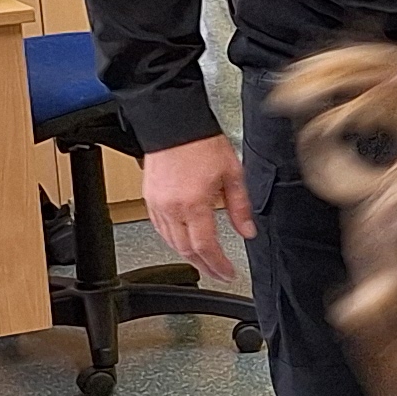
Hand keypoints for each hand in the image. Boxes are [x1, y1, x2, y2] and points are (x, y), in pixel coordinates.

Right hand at [140, 133, 253, 282]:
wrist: (175, 122)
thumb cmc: (201, 142)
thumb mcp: (232, 174)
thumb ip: (240, 207)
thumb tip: (248, 230)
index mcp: (194, 204)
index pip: (206, 247)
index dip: (218, 265)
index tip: (228, 273)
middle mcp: (172, 208)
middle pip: (186, 250)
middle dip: (204, 266)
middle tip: (218, 272)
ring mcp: (157, 204)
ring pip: (171, 242)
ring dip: (188, 255)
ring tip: (204, 261)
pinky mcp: (149, 198)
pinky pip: (160, 229)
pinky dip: (173, 240)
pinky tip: (183, 241)